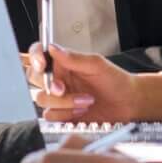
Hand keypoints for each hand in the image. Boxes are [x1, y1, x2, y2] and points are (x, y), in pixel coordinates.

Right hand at [34, 48, 161, 123]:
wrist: (128, 103)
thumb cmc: (116, 80)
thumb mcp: (97, 64)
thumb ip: (73, 57)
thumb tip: (52, 47)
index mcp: (62, 62)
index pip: (37, 54)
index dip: (34, 57)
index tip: (42, 64)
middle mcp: (57, 78)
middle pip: (33, 78)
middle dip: (48, 85)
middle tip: (63, 88)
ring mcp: (58, 97)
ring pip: (42, 98)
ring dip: (63, 102)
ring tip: (85, 100)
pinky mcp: (61, 114)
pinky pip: (50, 115)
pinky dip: (65, 114)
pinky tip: (81, 111)